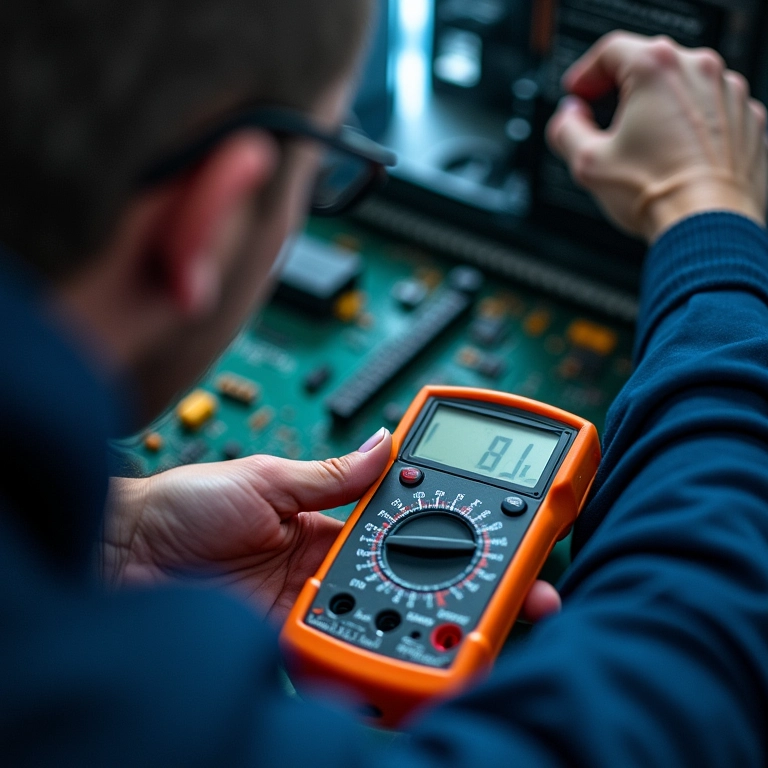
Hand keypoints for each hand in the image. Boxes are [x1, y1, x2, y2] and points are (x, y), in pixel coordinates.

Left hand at [103, 428, 560, 624]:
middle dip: (475, 581)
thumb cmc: (185, 504)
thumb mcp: (267, 475)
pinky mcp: (296, 641)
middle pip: (415, 574)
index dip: (457, 526)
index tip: (504, 526)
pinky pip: (347, 651)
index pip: (410, 520)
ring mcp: (317, 603)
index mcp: (328, 516)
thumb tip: (385, 441)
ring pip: (393, 614)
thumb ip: (330, 473)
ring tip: (500, 624)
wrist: (121, 555)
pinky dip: (386, 658)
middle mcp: (330, 561)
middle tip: (531, 589)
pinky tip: (430, 658)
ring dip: (444, 620)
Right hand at [546, 31, 767, 241]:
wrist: (708, 225)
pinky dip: (691, 130)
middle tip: (605, 126)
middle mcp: (700, 71)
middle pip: (650, 68)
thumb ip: (566, 130)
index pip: (610, 51)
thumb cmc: (657, 193)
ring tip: (644, 152)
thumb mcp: (587, 163)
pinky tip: (675, 160)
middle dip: (623, 94)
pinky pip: (711, 115)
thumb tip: (568, 119)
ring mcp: (730, 95)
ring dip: (660, 112)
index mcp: (656, 69)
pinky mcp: (749, 121)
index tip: (579, 92)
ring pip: (683, 91)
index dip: (586, 73)